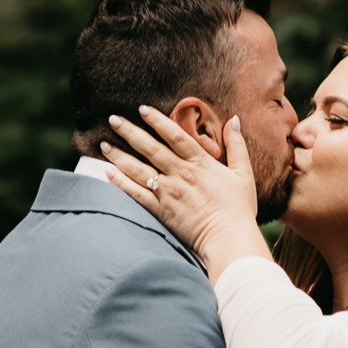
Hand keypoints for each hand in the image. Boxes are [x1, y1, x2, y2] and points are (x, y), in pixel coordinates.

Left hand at [101, 107, 270, 276]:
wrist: (229, 238)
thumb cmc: (239, 208)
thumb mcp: (243, 173)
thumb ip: (237, 145)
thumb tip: (234, 120)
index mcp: (200, 163)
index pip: (175, 136)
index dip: (158, 121)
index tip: (142, 109)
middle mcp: (181, 174)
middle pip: (151, 148)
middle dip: (130, 132)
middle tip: (113, 120)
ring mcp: (169, 193)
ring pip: (139, 170)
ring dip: (120, 156)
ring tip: (104, 145)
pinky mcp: (162, 211)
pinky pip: (137, 195)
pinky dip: (122, 184)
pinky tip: (108, 174)